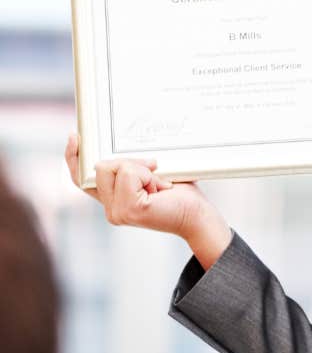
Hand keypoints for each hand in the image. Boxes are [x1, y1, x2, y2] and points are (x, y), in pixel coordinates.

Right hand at [64, 133, 231, 268]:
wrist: (197, 216)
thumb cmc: (178, 195)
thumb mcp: (148, 174)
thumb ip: (127, 167)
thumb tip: (114, 152)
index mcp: (112, 200)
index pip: (81, 178)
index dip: (74, 157)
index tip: (75, 136)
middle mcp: (110, 210)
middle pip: (100, 166)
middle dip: (129, 162)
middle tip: (154, 173)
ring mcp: (117, 212)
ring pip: (114, 167)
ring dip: (141, 169)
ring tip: (158, 184)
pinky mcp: (128, 210)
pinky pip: (129, 173)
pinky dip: (147, 174)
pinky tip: (160, 188)